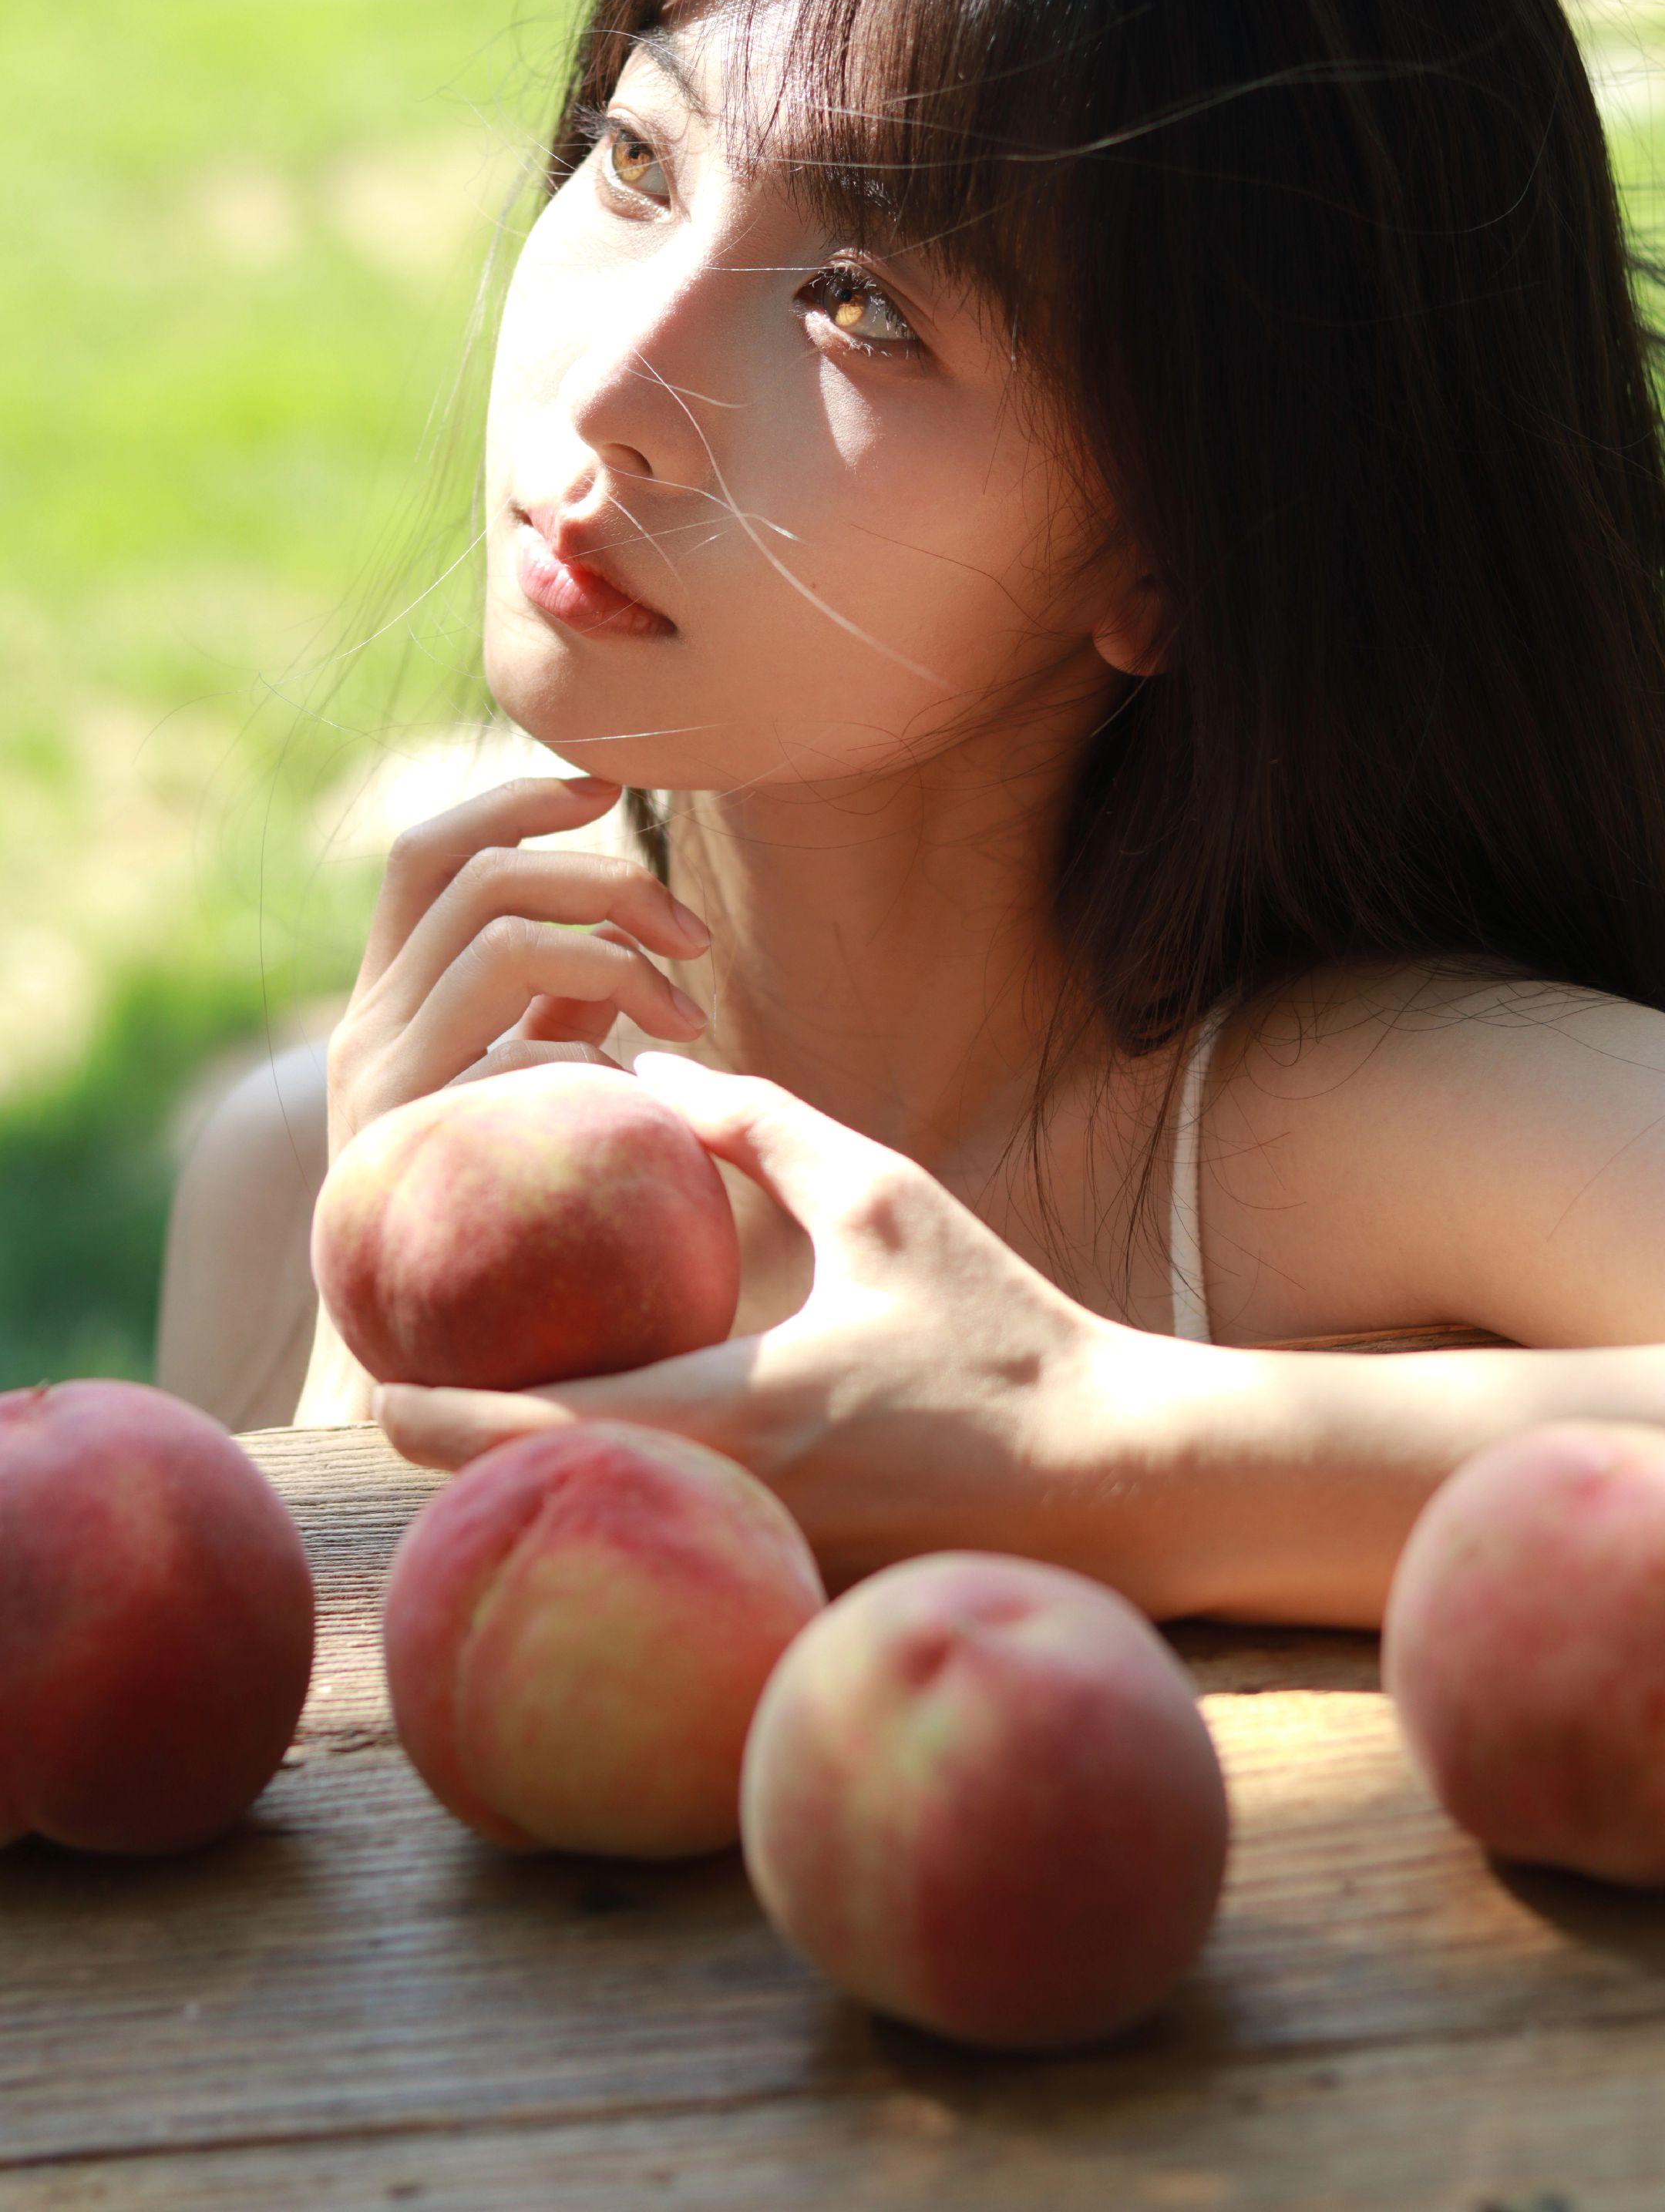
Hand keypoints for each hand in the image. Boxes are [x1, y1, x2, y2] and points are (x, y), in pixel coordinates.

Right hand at [324, 774, 710, 1160]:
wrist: (393, 1349)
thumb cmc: (479, 1194)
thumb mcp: (508, 1079)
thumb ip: (553, 1006)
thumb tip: (624, 934)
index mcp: (384, 998)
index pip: (426, 856)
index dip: (516, 803)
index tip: (609, 791)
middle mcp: (368, 1026)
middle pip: (485, 881)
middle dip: (609, 884)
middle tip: (697, 937)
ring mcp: (383, 1081)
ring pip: (504, 947)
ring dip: (618, 964)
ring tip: (685, 1020)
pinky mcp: (414, 1143)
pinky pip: (523, 1061)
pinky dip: (598, 1067)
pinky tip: (632, 1109)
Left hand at [374, 1054, 1161, 1595]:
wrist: (1118, 1481)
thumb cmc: (1003, 1332)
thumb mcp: (884, 1199)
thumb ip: (756, 1128)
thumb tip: (648, 1068)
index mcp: (732, 1408)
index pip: (532, 1431)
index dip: (430, 1416)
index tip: (370, 1386)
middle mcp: (726, 1506)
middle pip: (537, 1507)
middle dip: (464, 1465)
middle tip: (410, 1399)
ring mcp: (758, 1566)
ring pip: (601, 1541)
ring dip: (540, 1495)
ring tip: (492, 1428)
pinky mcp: (792, 1593)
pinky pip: (669, 1560)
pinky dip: (623, 1517)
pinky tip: (615, 1471)